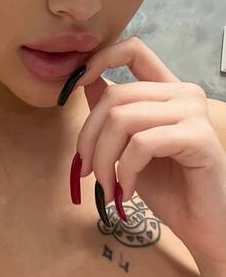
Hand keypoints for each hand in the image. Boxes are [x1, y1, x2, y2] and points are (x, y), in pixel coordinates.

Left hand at [73, 36, 225, 265]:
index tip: (75, 83)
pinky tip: (126, 190)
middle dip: (89, 135)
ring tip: (105, 185)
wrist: (201, 226)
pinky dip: (125, 170)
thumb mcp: (127, 145)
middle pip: (115, 95)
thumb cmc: (166, 186)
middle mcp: (182, 93)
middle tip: (85, 168)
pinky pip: (141, 143)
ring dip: (104, 158)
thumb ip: (112, 112)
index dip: (100, 58)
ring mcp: (192, 112)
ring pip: (122, 119)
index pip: (133, 49)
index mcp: (166, 88)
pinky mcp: (197, 137)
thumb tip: (84, 80)